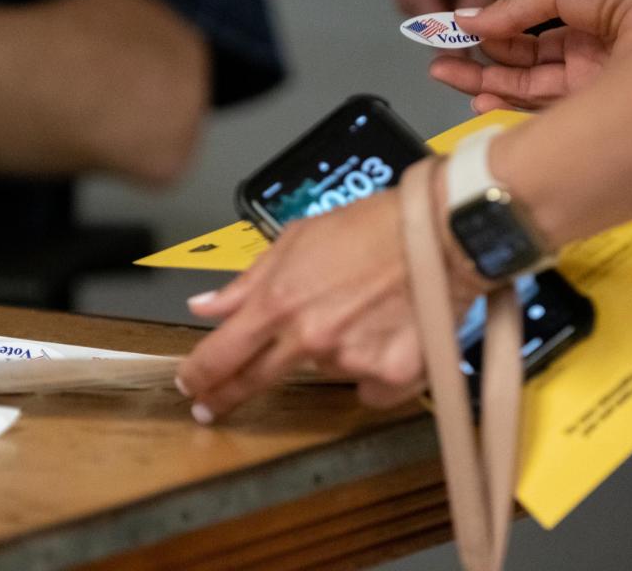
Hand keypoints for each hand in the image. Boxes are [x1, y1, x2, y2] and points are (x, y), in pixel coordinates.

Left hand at [175, 175, 488, 423]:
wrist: (441, 230)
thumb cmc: (373, 226)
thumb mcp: (297, 239)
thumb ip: (248, 280)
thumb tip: (206, 305)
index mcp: (279, 301)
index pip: (221, 353)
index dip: (198, 376)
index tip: (190, 385)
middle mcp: (309, 337)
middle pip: (255, 382)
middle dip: (229, 396)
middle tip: (217, 406)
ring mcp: (350, 359)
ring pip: (324, 374)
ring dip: (330, 354)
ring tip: (359, 314)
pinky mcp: (391, 374)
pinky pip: (370, 388)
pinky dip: (374, 371)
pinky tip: (386, 339)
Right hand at [430, 0, 631, 111]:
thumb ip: (518, 6)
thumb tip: (473, 19)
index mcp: (590, 22)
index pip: (530, 37)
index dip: (491, 35)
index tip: (456, 35)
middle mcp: (590, 58)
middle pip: (522, 68)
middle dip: (478, 65)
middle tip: (440, 64)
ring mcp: (592, 87)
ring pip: (527, 93)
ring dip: (484, 86)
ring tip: (447, 77)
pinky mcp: (594, 114)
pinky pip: (543, 116)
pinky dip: (508, 108)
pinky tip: (480, 99)